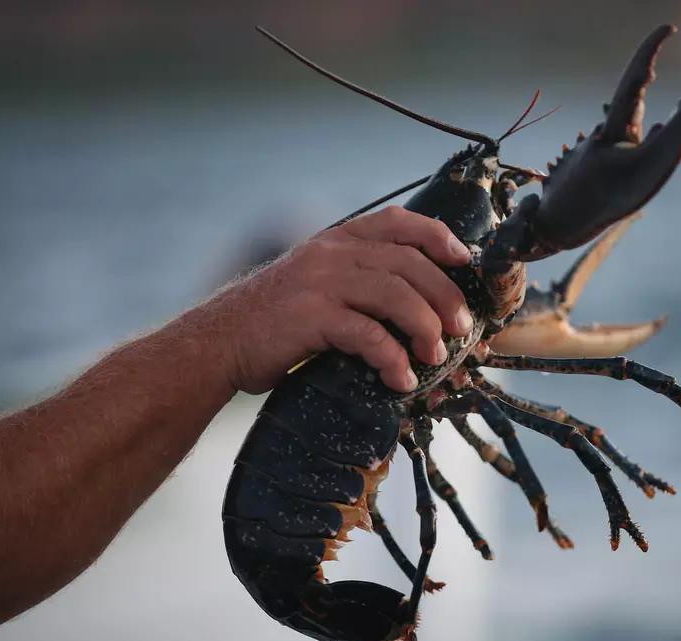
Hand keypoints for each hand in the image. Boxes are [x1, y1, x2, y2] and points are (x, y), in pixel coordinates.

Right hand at [207, 206, 473, 393]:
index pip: (397, 221)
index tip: (463, 260)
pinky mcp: (310, 317)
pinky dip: (392, 358)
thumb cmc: (274, 322)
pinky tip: (400, 379)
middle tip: (460, 327)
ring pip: (395, 295)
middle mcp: (330, 253)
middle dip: (443, 296)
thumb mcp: (315, 284)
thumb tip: (415, 304)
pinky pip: (368, 335)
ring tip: (435, 356)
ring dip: (424, 328)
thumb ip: (356, 281)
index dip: (437, 236)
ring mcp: (320, 282)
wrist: (217, 344)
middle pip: (408, 263)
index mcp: (336, 240)